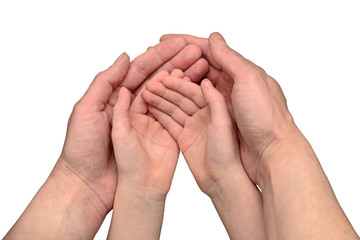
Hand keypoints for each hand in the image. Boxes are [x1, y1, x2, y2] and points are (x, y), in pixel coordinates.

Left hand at [54, 36, 208, 216]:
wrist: (90, 186)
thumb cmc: (82, 149)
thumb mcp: (86, 110)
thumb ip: (105, 83)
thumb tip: (125, 58)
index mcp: (116, 98)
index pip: (141, 71)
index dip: (159, 56)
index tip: (177, 44)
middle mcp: (135, 108)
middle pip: (159, 80)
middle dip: (177, 63)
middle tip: (195, 51)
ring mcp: (150, 122)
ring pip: (170, 96)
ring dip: (186, 80)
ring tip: (202, 65)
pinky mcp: (161, 137)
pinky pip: (176, 116)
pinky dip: (188, 103)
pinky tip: (199, 89)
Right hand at [142, 74, 239, 194]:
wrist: (222, 179)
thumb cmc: (228, 152)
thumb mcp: (224, 123)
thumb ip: (215, 100)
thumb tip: (205, 81)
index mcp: (216, 108)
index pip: (194, 91)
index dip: (178, 83)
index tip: (164, 77)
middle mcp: (204, 115)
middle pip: (182, 99)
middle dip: (166, 91)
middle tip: (150, 85)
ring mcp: (193, 127)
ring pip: (174, 110)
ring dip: (160, 102)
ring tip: (145, 93)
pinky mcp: (185, 139)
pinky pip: (170, 124)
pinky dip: (160, 116)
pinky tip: (149, 108)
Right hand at [161, 33, 295, 183]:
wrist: (269, 157)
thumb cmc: (266, 118)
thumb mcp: (250, 80)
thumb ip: (230, 59)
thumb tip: (214, 38)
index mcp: (236, 78)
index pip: (207, 56)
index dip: (186, 46)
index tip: (166, 39)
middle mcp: (223, 94)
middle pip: (191, 77)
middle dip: (171, 70)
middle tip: (151, 62)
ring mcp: (211, 114)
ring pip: (182, 97)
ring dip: (164, 91)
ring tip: (147, 85)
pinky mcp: (202, 132)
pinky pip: (179, 118)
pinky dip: (165, 111)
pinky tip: (153, 105)